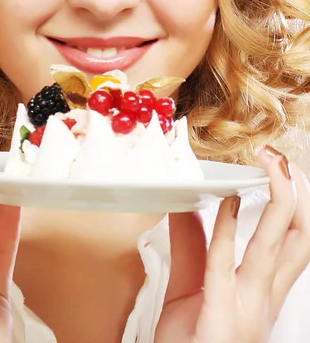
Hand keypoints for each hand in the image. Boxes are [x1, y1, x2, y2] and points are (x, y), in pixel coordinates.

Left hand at [156, 146, 309, 342]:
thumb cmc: (191, 340)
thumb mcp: (191, 285)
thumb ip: (193, 246)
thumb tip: (188, 206)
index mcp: (260, 293)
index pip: (292, 244)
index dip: (294, 206)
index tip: (282, 171)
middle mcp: (262, 300)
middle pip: (298, 242)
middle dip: (297, 197)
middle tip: (283, 160)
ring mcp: (247, 311)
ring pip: (275, 250)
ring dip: (277, 203)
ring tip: (272, 167)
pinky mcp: (222, 321)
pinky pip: (226, 267)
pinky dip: (228, 231)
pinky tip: (226, 204)